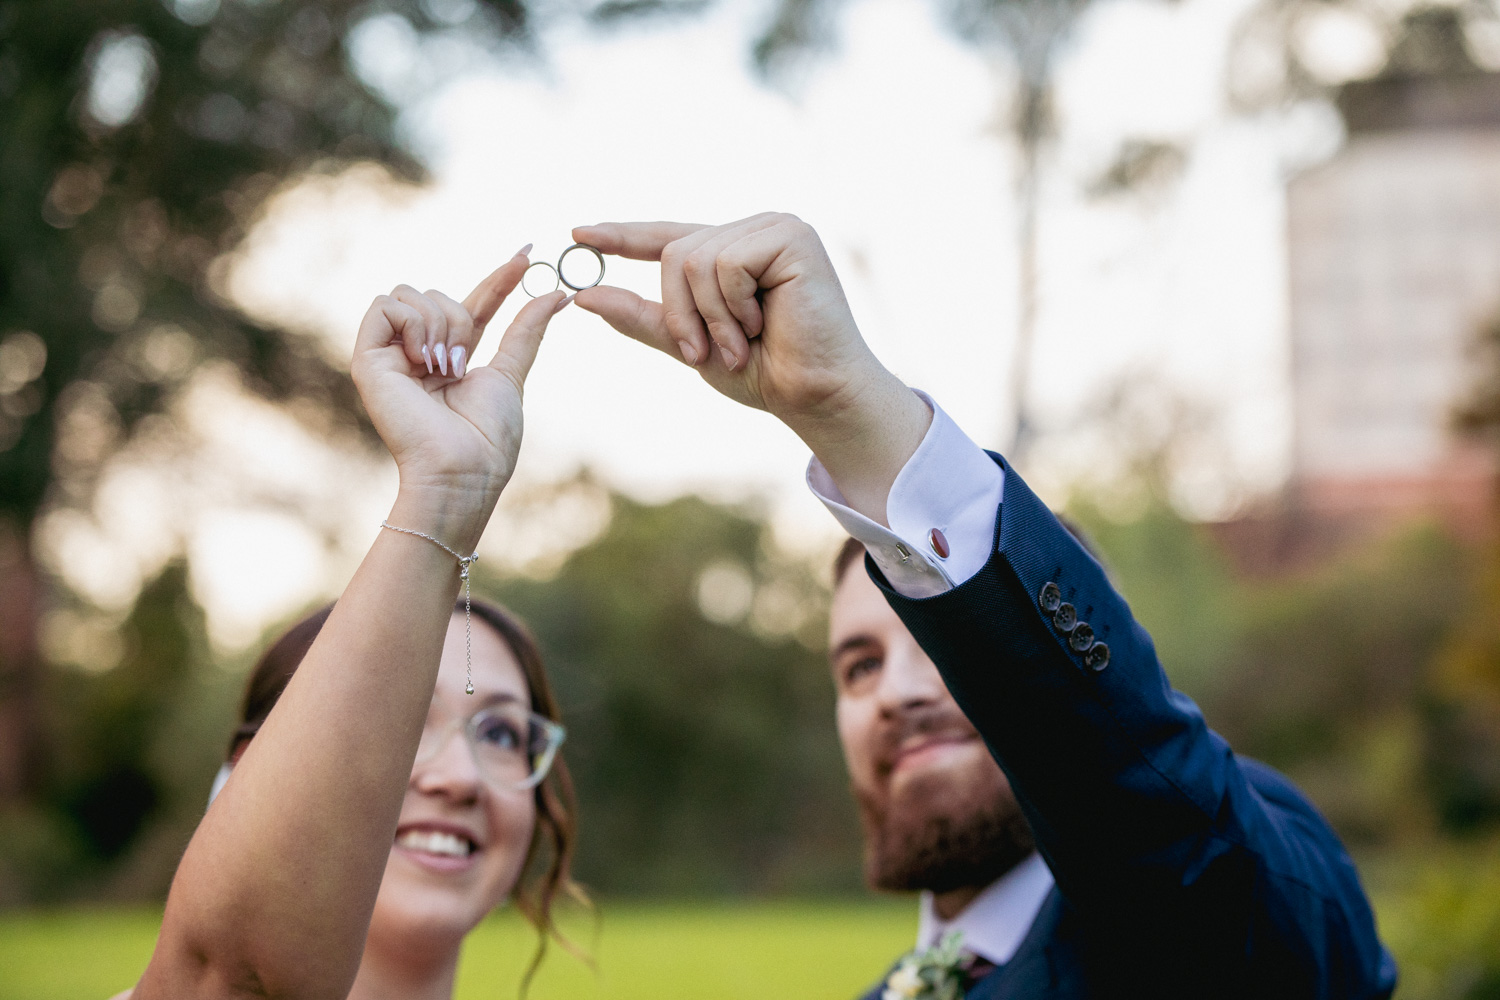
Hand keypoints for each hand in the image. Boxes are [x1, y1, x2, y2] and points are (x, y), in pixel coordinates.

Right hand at [350, 249, 569, 541]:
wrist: (461, 469)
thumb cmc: (486, 437)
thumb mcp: (511, 373)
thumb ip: (526, 329)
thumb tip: (556, 292)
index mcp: (452, 356)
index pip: (474, 304)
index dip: (500, 278)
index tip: (529, 252)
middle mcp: (418, 352)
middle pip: (435, 292)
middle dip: (458, 318)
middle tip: (462, 364)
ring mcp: (390, 355)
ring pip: (411, 293)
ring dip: (438, 325)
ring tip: (443, 368)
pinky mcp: (367, 359)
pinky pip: (384, 305)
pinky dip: (412, 324)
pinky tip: (424, 359)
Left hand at [572, 214, 929, 523]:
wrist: (814, 394)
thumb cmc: (765, 373)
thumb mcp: (691, 345)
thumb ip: (645, 318)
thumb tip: (586, 295)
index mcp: (732, 252)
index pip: (668, 237)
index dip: (623, 235)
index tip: (578, 232)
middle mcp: (753, 231)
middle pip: (675, 254)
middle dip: (681, 312)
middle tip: (706, 352)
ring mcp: (774, 228)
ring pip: (694, 259)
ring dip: (708, 316)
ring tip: (741, 343)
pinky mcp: (791, 236)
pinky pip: (725, 263)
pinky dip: (731, 306)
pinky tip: (762, 324)